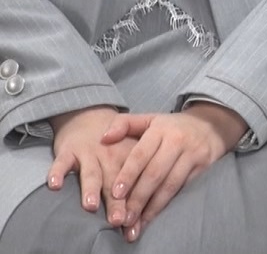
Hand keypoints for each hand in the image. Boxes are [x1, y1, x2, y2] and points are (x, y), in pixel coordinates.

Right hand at [47, 106, 136, 227]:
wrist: (88, 116)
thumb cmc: (113, 144)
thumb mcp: (129, 155)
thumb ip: (135, 182)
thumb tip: (142, 215)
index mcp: (130, 156)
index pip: (135, 182)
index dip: (135, 202)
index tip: (135, 221)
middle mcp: (111, 155)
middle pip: (115, 181)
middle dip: (117, 202)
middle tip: (119, 220)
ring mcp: (89, 153)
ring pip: (90, 173)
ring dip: (91, 189)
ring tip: (91, 205)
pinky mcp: (68, 151)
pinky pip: (61, 163)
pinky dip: (57, 173)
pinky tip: (55, 185)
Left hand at [102, 103, 246, 240]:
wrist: (211, 125)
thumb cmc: (172, 126)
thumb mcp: (149, 119)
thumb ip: (124, 125)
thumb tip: (103, 139)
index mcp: (160, 129)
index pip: (141, 154)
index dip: (128, 175)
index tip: (116, 194)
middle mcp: (178, 141)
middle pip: (155, 174)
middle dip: (138, 198)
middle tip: (124, 218)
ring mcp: (193, 155)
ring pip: (170, 185)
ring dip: (152, 207)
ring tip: (137, 223)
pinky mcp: (204, 167)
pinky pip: (183, 189)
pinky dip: (167, 204)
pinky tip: (154, 216)